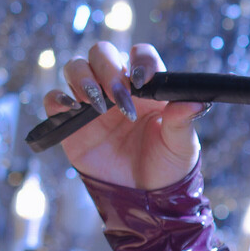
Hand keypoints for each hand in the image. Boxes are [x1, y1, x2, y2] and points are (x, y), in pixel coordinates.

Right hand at [44, 41, 205, 190]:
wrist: (146, 198)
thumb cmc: (167, 166)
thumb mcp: (181, 146)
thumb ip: (183, 122)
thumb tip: (195, 102)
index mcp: (146, 87)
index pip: (140, 55)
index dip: (140, 61)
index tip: (142, 82)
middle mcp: (117, 88)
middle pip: (102, 53)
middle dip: (108, 68)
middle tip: (118, 96)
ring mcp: (93, 103)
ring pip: (76, 67)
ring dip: (84, 78)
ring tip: (98, 104)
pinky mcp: (71, 123)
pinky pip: (54, 99)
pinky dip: (58, 99)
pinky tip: (73, 110)